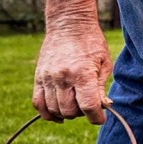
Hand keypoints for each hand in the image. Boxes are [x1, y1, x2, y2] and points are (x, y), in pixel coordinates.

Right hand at [32, 0, 112, 124]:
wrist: (69, 24)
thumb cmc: (92, 42)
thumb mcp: (104, 62)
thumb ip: (101, 87)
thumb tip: (104, 107)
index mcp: (83, 73)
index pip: (88, 106)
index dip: (96, 117)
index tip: (100, 119)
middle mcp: (63, 77)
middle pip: (70, 111)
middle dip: (82, 114)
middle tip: (88, 106)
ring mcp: (48, 78)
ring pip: (54, 109)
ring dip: (66, 114)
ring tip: (76, 105)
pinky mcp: (39, 77)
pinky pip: (38, 103)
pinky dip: (47, 113)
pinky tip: (58, 113)